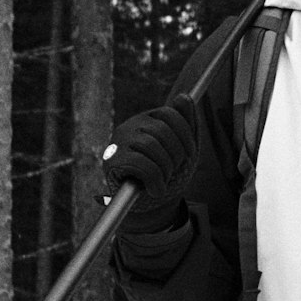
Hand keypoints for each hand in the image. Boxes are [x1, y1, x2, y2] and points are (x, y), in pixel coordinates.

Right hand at [102, 95, 199, 220]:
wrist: (147, 204)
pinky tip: (155, 189)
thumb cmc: (165, 173)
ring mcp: (119, 142)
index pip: (170, 113)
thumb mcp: (182, 148)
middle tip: (174, 171)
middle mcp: (131, 126)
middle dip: (176, 155)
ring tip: (164, 180)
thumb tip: (184, 96)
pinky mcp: (111, 160)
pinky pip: (141, 164)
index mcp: (148, 119)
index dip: (185, 135)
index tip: (189, 154)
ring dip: (165, 169)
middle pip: (162, 130)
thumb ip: (186, 123)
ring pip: (151, 146)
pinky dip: (155, 181)